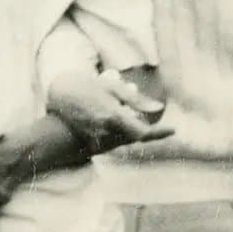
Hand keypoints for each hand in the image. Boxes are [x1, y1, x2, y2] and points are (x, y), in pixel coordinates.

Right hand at [46, 70, 172, 153]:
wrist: (59, 96)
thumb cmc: (88, 87)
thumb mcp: (113, 88)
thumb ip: (136, 99)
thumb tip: (158, 107)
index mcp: (113, 117)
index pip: (142, 133)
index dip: (159, 133)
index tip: (173, 130)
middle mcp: (105, 132)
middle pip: (135, 137)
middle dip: (141, 127)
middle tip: (136, 113)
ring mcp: (96, 140)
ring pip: (124, 140)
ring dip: (128, 130)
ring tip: (116, 112)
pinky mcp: (90, 144)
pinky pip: (111, 143)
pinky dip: (117, 134)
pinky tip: (107, 119)